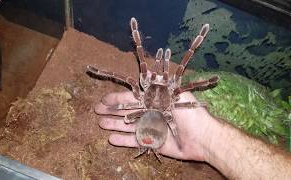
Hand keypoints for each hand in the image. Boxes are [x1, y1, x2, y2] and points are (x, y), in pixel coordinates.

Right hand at [95, 91, 216, 160]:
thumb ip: (160, 84)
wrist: (203, 137)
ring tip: (100, 122)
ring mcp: (149, 128)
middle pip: (126, 111)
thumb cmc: (190, 113)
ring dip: (113, 124)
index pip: (132, 98)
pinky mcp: (151, 143)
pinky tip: (110, 138)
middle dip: (111, 111)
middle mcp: (149, 113)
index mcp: (154, 101)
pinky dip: (122, 140)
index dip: (117, 98)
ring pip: (127, 126)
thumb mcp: (176, 93)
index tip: (104, 99)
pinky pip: (134, 141)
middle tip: (96, 110)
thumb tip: (148, 70)